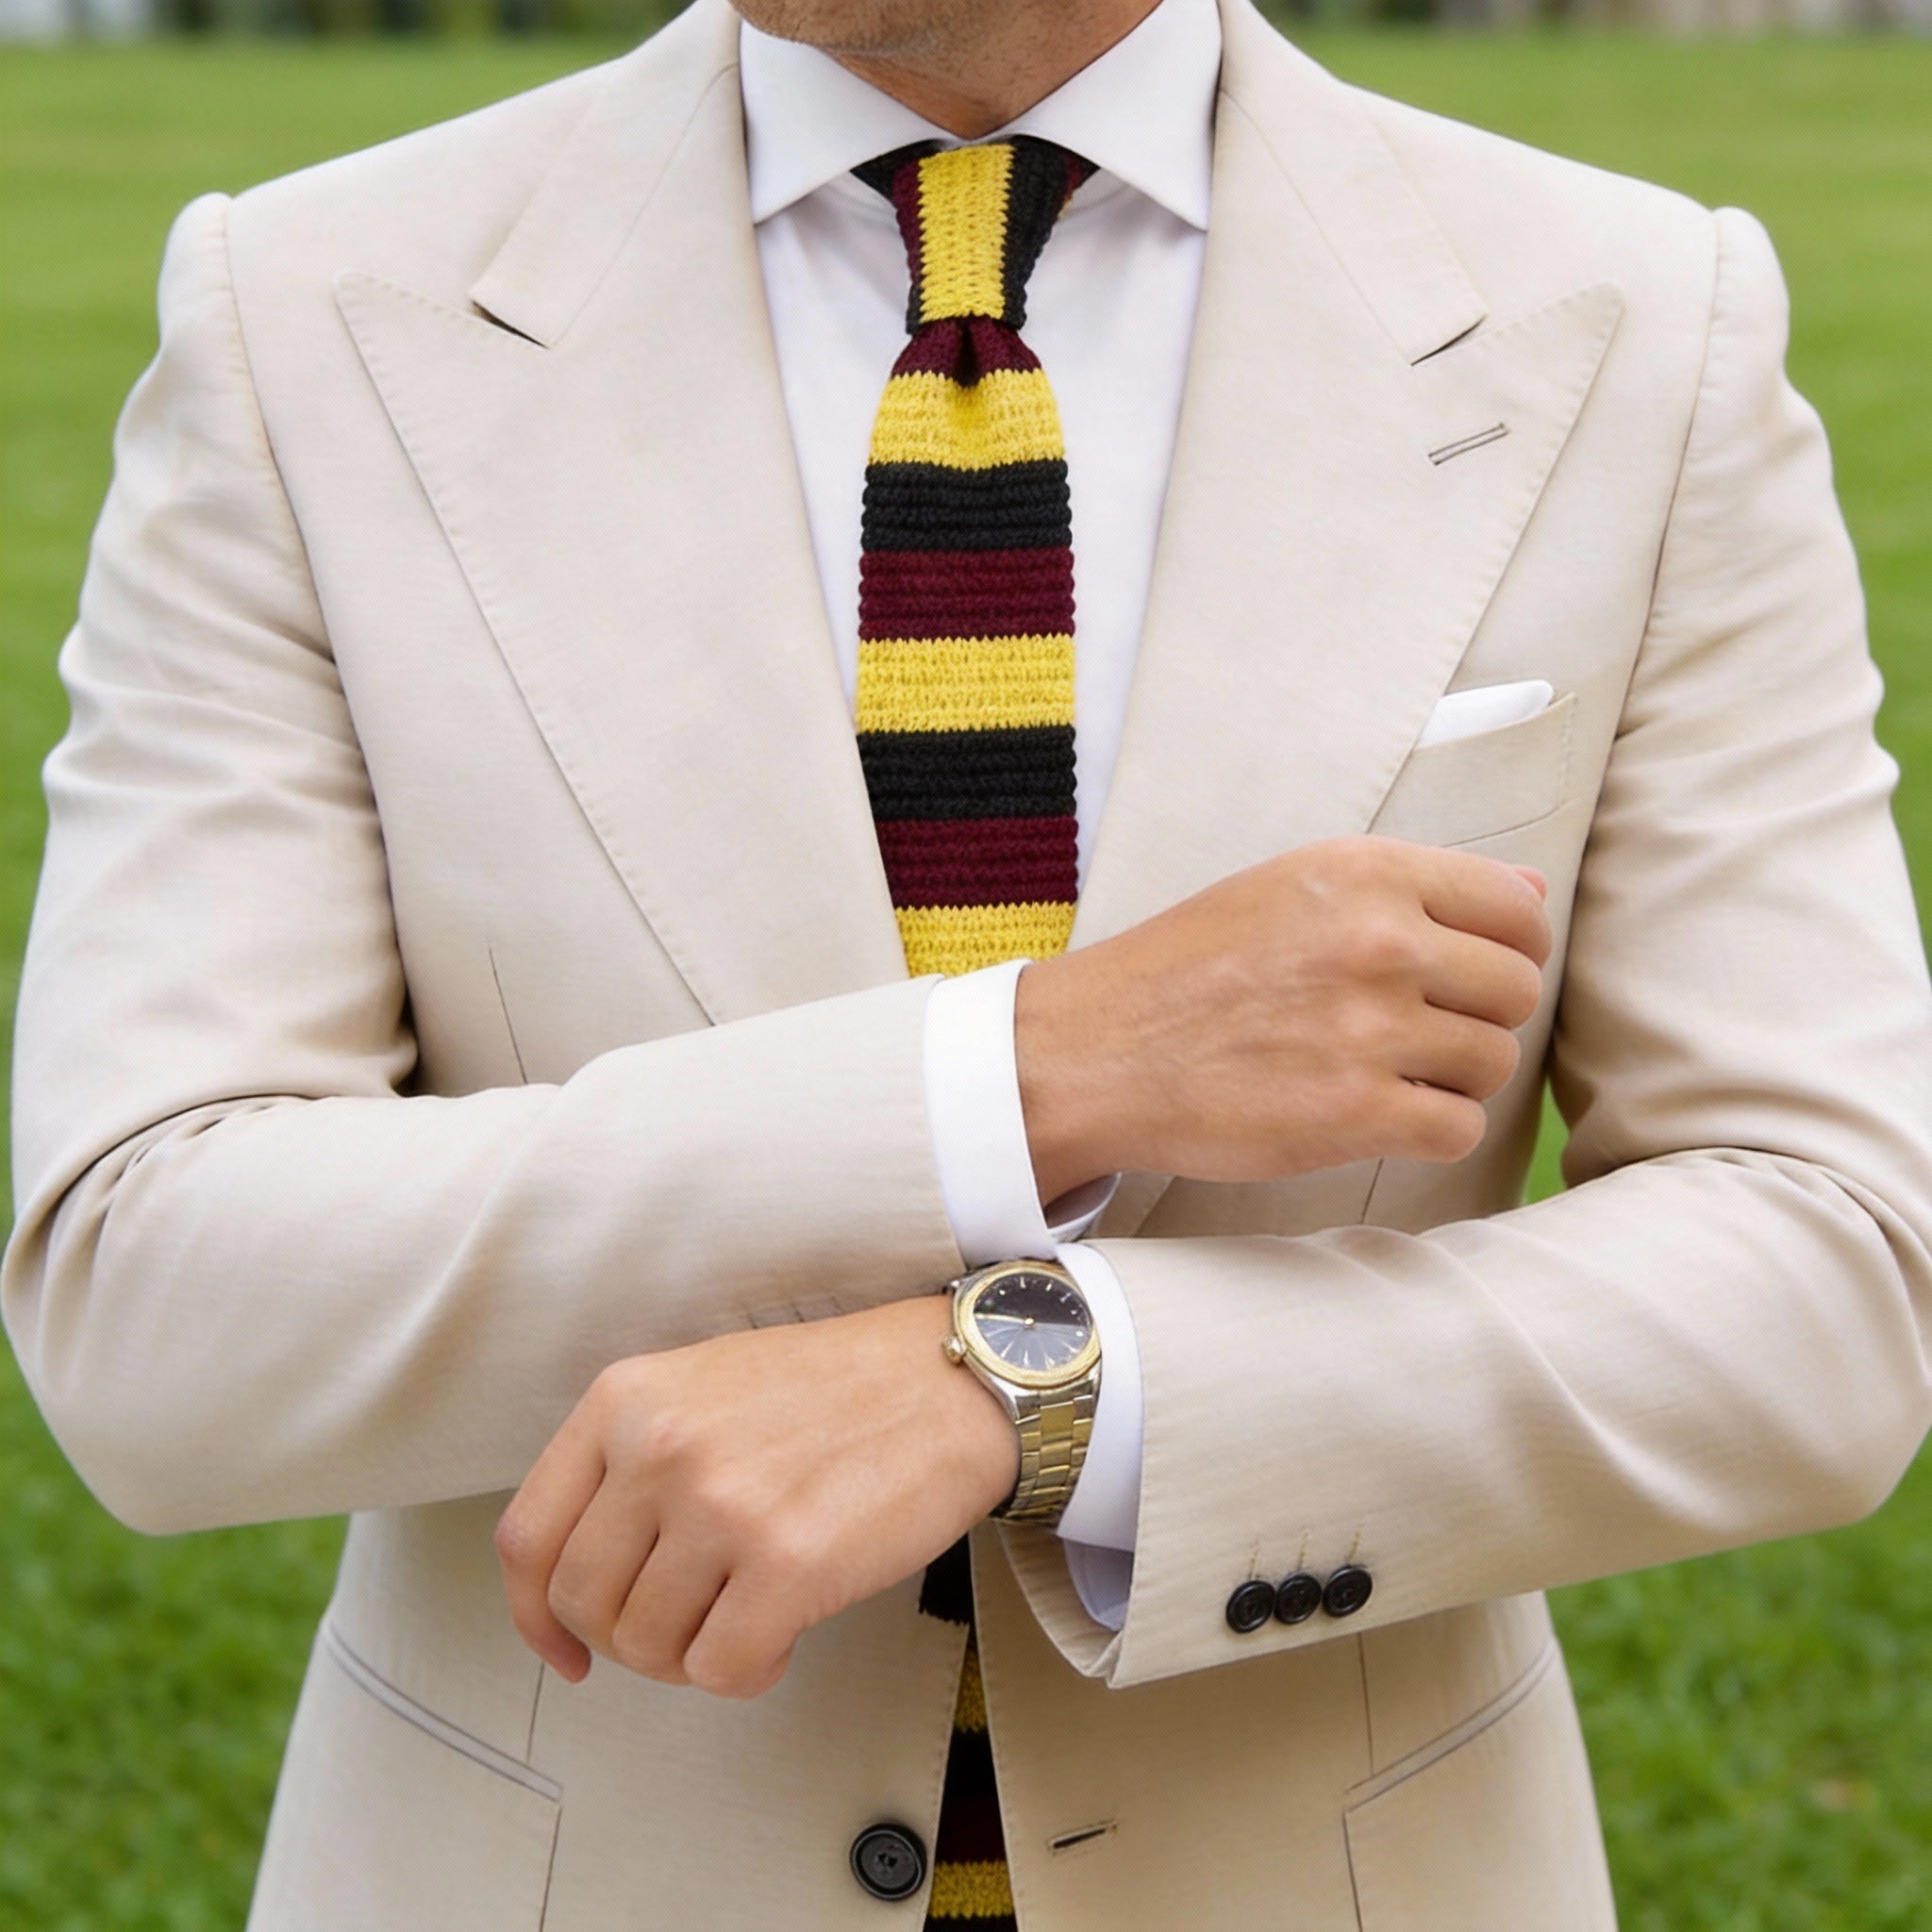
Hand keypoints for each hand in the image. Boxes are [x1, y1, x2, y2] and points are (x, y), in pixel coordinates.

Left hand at [494, 1295, 1015, 1698]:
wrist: (946, 1381)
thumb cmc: (832, 1390)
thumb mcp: (701, 1387)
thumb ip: (631, 1460)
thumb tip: (585, 1580)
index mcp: (626, 1400)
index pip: (527, 1537)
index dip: (534, 1614)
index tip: (565, 1648)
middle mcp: (659, 1448)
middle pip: (582, 1603)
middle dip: (626, 1640)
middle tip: (685, 1626)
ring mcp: (721, 1506)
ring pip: (646, 1646)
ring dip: (691, 1655)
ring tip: (744, 1616)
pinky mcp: (787, 1564)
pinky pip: (719, 1671)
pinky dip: (746, 1673)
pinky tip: (781, 1637)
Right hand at [1016, 836, 1551, 1199]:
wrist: (1097, 1051)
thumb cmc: (1189, 968)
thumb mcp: (1292, 886)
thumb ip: (1413, 886)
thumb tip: (1535, 892)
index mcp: (1366, 874)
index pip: (1518, 911)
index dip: (1507, 951)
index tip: (1466, 975)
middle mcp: (1378, 942)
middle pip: (1517, 990)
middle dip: (1478, 1017)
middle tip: (1416, 1031)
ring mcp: (1370, 1029)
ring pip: (1492, 1062)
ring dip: (1452, 1077)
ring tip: (1385, 1073)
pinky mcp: (1356, 1114)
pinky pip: (1458, 1128)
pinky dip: (1427, 1130)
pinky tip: (1373, 1115)